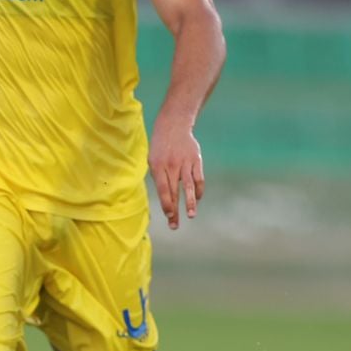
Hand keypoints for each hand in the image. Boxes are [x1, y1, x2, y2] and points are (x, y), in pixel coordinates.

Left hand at [148, 113, 204, 230]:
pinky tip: (197, 199)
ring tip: (191, 215)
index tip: (168, 216)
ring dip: (191, 203)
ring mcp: (185, 163)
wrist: (173, 125)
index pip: (163, 189)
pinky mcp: (196, 160)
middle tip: (174, 226)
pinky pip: (199, 179)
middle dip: (175, 210)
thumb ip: (158, 178)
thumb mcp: (152, 159)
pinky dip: (199, 190)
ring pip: (189, 186)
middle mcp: (172, 166)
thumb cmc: (160, 146)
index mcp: (158, 166)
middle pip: (174, 192)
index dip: (166, 204)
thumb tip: (166, 201)